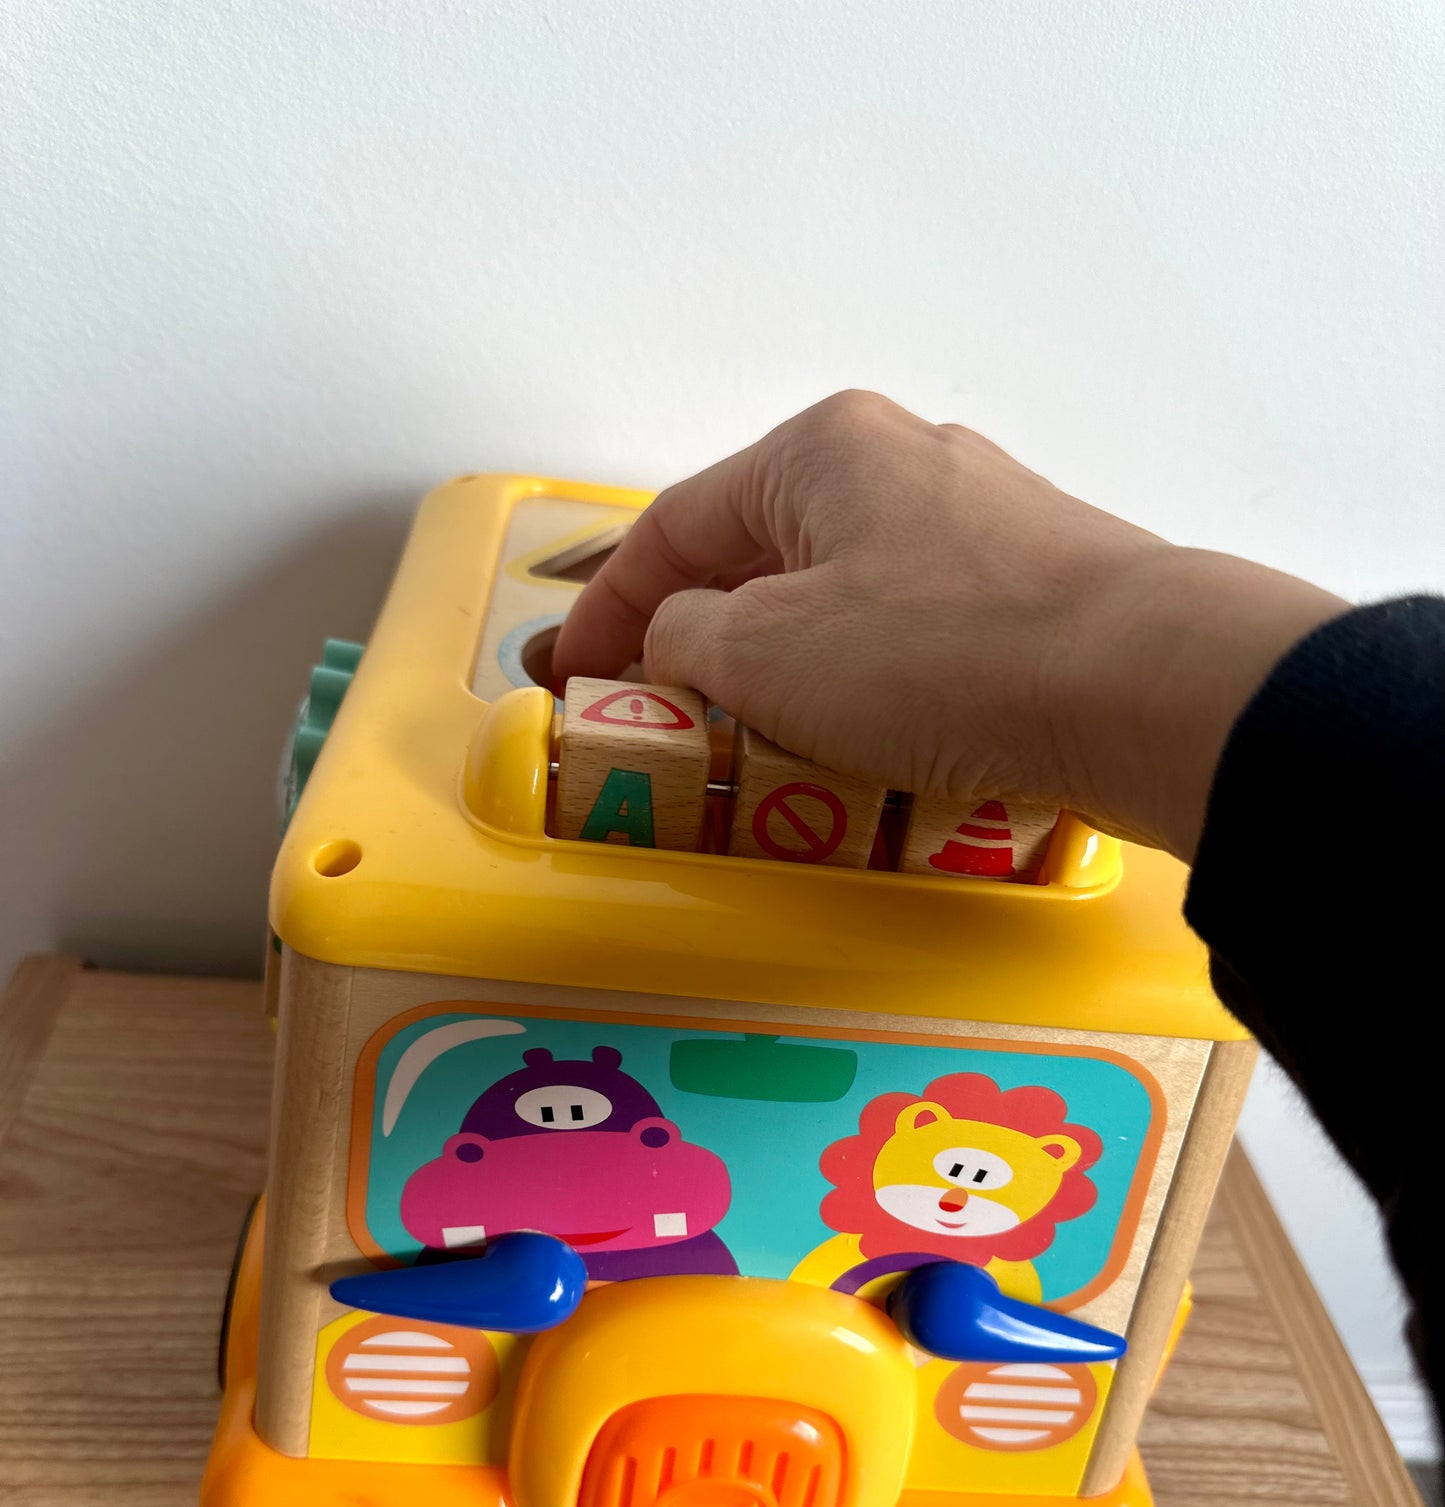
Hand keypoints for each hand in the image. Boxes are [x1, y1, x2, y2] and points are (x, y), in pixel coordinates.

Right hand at [551, 391, 1345, 859]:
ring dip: (785, 676)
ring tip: (758, 746)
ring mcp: (979, 529)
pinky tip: (863, 751)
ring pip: (840, 605)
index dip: (606, 609)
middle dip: (699, 643)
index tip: (576, 675)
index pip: (674, 525)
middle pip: (761, 559)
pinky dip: (866, 695)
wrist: (1143, 691)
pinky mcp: (1032, 600)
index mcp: (822, 448)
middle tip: (659, 717)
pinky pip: (914, 645)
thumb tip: (676, 644)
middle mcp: (905, 466)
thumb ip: (684, 641)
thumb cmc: (952, 654)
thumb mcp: (763, 653)